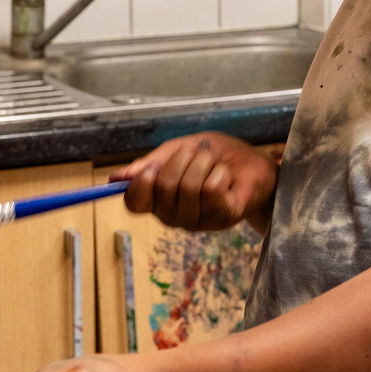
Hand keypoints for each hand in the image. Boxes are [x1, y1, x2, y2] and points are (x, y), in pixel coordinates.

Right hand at [110, 132, 279, 231]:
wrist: (254, 165)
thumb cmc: (217, 158)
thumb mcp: (179, 150)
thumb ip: (151, 164)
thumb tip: (116, 178)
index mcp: (159, 200)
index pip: (134, 202)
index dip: (141, 182)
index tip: (154, 167)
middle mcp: (174, 216)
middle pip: (163, 186)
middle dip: (183, 158)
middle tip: (199, 157)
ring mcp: (198, 221)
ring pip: (189, 187)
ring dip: (205, 164)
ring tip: (215, 166)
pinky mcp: (222, 219)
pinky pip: (211, 191)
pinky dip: (220, 173)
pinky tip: (227, 178)